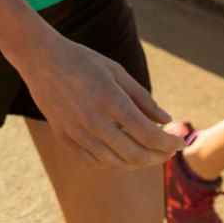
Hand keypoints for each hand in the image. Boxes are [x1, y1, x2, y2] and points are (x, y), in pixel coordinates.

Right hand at [16, 34, 186, 168]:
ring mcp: (77, 133)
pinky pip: (94, 161)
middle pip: (136, 154)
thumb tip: (166, 120)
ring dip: (138, 162)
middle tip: (169, 150)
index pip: (150, 135)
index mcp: (111, 102)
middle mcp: (94, 122)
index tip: (182, 142)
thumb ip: (143, 99)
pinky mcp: (65, 138)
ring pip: (116, 162)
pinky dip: (114, 162)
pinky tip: (124, 153)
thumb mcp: (118, 72)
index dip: (170, 143)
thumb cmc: (83, 61)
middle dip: (159, 156)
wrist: (41, 60)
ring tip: (150, 153)